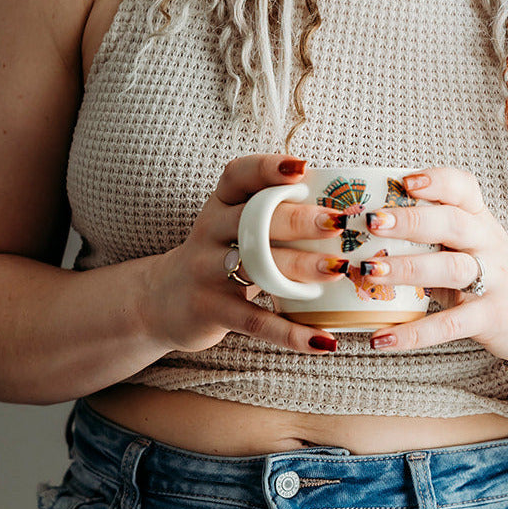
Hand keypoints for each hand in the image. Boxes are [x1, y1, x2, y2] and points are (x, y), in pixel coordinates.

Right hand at [142, 155, 349, 355]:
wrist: (163, 299)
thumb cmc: (220, 254)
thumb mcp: (235, 226)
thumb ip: (273, 215)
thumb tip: (344, 214)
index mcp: (220, 202)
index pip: (238, 174)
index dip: (268, 168)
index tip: (301, 168)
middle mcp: (209, 230)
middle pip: (255, 219)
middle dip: (299, 220)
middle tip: (337, 225)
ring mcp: (206, 271)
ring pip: (257, 266)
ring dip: (301, 268)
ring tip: (338, 271)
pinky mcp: (209, 310)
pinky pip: (255, 321)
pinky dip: (291, 333)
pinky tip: (324, 340)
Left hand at [361, 166, 507, 370]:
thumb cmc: (493, 272)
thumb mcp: (472, 243)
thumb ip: (434, 232)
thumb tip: (363, 230)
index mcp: (479, 219)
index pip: (463, 188)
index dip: (436, 181)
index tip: (405, 181)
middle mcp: (487, 243)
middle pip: (453, 223)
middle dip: (411, 220)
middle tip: (372, 222)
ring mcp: (493, 280)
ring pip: (450, 269)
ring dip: (407, 268)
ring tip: (369, 272)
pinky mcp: (490, 318)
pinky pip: (449, 324)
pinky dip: (413, 333)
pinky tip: (381, 339)